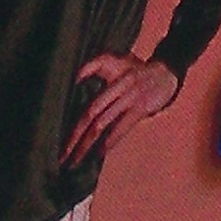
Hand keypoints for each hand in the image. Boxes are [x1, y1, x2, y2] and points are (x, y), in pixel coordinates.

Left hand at [60, 52, 176, 169]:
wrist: (167, 70)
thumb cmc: (137, 68)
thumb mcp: (115, 60)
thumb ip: (94, 65)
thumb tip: (74, 76)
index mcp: (107, 74)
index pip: (83, 92)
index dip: (69, 112)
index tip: (53, 133)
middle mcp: (116, 86)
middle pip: (89, 113)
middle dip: (73, 137)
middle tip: (62, 156)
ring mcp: (129, 97)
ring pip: (102, 123)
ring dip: (86, 144)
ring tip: (75, 160)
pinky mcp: (141, 108)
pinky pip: (122, 127)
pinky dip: (110, 140)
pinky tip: (99, 153)